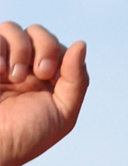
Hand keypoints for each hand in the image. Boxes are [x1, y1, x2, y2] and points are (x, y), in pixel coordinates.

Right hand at [0, 22, 87, 165]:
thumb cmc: (25, 137)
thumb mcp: (62, 113)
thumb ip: (76, 80)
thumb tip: (81, 43)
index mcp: (44, 81)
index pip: (58, 48)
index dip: (58, 54)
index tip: (49, 76)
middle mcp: (23, 68)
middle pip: (38, 32)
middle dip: (44, 46)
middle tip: (40, 73)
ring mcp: (1, 62)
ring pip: (13, 28)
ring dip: (19, 48)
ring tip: (13, 75)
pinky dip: (0, 48)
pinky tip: (0, 71)